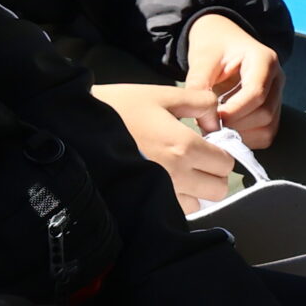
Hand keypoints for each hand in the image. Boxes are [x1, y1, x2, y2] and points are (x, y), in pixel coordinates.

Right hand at [89, 80, 236, 211]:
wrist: (80, 127)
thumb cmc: (122, 107)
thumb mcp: (163, 94)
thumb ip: (200, 102)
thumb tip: (216, 122)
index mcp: (184, 146)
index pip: (225, 163)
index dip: (222, 153)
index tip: (210, 145)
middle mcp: (176, 174)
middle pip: (218, 190)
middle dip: (213, 174)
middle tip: (199, 160)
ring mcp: (160, 192)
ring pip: (197, 204)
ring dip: (196, 190)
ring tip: (180, 172)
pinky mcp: (143, 202)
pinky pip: (174, 211)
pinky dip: (176, 201)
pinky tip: (165, 182)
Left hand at [184, 12, 283, 150]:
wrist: (221, 40)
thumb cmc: (213, 46)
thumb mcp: (202, 59)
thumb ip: (199, 85)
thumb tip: (202, 118)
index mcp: (264, 59)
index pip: (256, 93)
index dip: (234, 111)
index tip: (211, 118)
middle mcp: (277, 77)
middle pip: (265, 113)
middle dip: (236, 125)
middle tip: (210, 125)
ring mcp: (278, 94)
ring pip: (268, 127)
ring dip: (242, 134)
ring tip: (218, 126)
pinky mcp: (273, 109)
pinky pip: (267, 133)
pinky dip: (247, 138)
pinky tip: (228, 129)